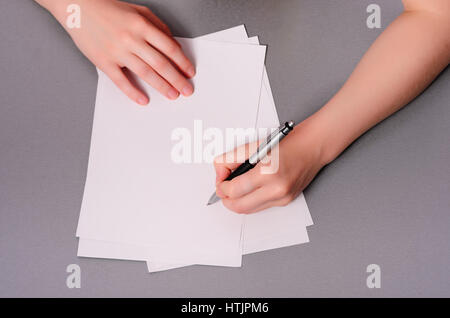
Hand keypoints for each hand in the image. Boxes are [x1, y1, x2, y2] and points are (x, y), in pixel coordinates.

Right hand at [49, 0, 194, 104]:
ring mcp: (117, 51)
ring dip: (162, 86)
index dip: (182, 62)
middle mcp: (132, 39)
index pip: (169, 48)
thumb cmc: (109, 9)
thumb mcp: (139, 11)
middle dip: (177, 79)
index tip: (190, 73)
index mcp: (142, 25)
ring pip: (145, 73)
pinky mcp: (104, 61)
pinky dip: (133, 92)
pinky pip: (121, 81)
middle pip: (161, 64)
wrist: (78, 7)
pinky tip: (143, 100)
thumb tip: (175, 45)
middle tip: (187, 90)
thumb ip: (159, 27)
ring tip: (173, 95)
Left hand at [214, 120, 327, 213]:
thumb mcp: (255, 146)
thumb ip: (231, 159)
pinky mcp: (286, 201)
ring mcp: (282, 198)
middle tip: (223, 190)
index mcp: (268, 173)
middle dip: (227, 200)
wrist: (313, 146)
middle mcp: (277, 189)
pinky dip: (251, 200)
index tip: (220, 183)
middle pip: (240, 206)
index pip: (234, 190)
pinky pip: (261, 207)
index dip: (221, 188)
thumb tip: (219, 172)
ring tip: (235, 189)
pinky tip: (250, 190)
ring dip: (238, 202)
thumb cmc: (288, 143)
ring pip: (249, 210)